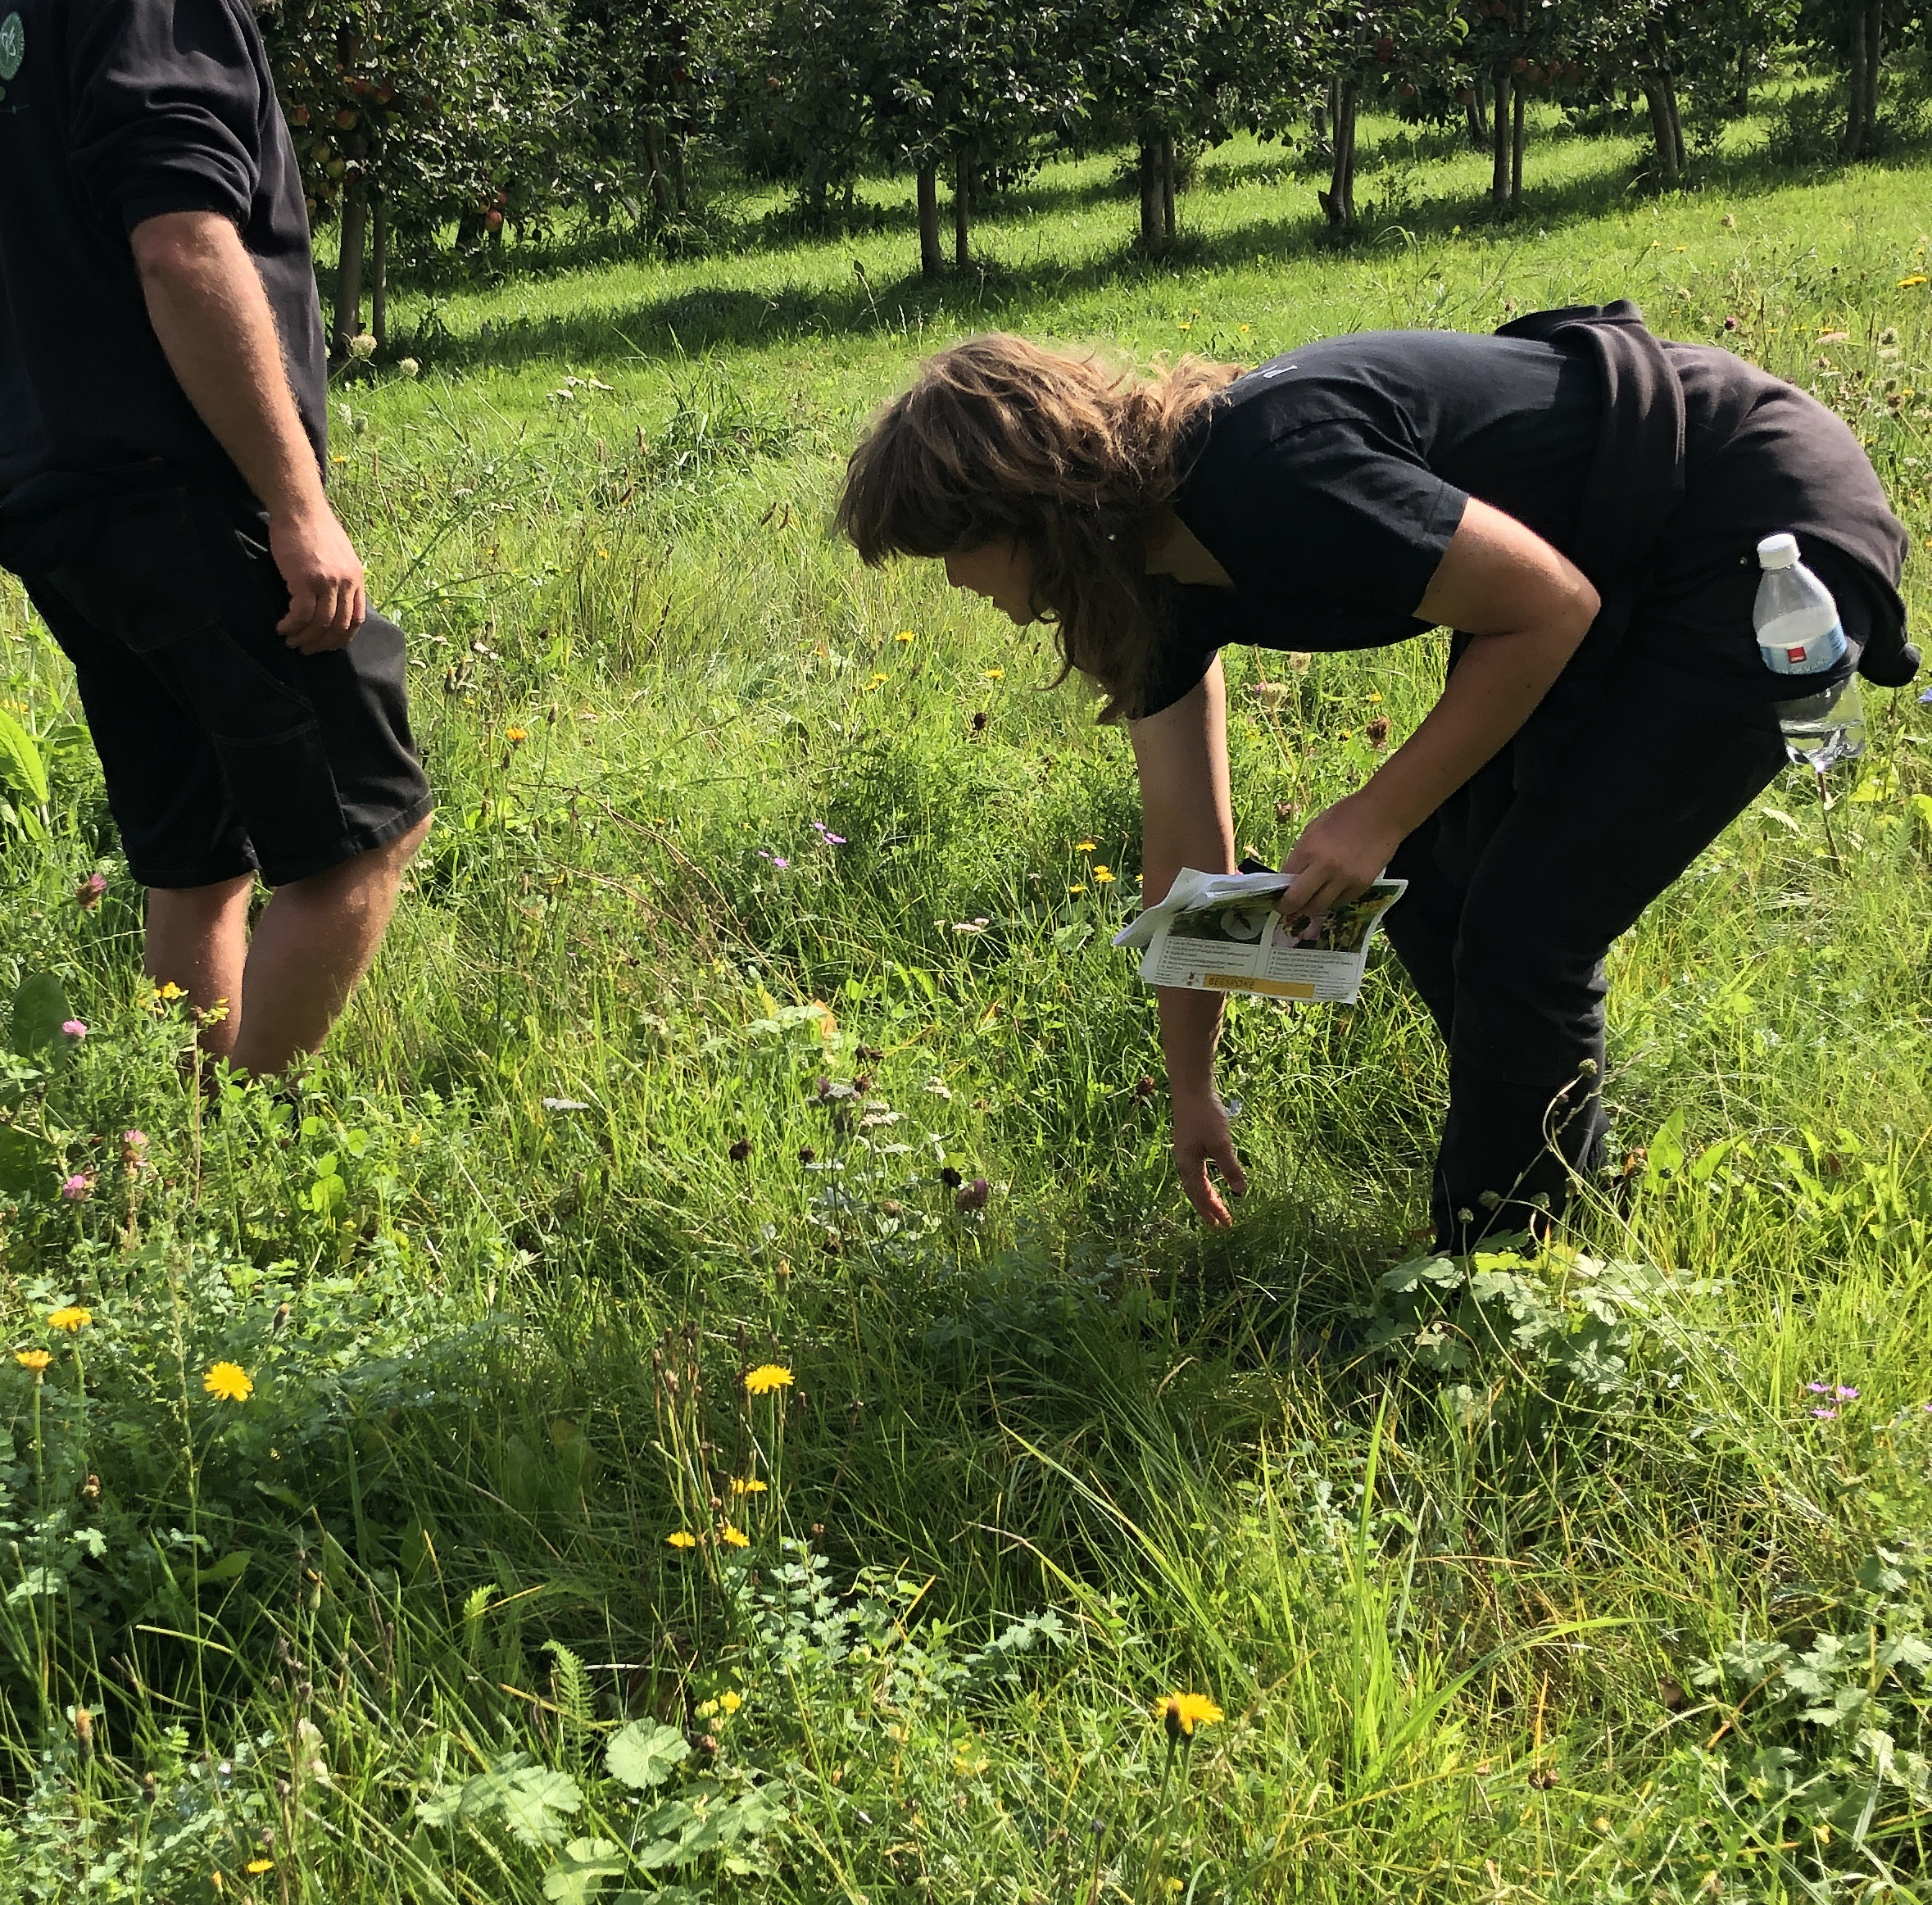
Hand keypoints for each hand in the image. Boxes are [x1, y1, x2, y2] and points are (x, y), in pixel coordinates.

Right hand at [272, 504, 366, 652]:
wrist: (299, 509)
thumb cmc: (314, 529)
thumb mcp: (339, 554)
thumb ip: (342, 576)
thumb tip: (335, 598)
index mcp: (356, 578)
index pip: (357, 618)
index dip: (343, 636)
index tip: (329, 645)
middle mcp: (346, 583)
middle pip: (339, 625)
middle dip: (322, 643)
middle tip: (306, 649)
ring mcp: (327, 583)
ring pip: (320, 623)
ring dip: (304, 637)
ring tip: (290, 641)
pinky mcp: (305, 581)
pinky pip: (301, 614)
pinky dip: (291, 625)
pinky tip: (282, 627)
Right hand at [1172, 1087, 1246, 1226]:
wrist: (1190, 1089)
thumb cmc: (1205, 1115)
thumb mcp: (1221, 1143)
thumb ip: (1230, 1168)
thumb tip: (1240, 1192)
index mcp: (1188, 1165)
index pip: (1201, 1196)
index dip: (1213, 1211)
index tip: (1225, 1225)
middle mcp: (1183, 1162)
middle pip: (1195, 1192)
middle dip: (1208, 1208)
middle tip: (1220, 1224)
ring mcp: (1185, 1153)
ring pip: (1195, 1183)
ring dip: (1206, 1197)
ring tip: (1217, 1208)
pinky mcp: (1189, 1144)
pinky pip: (1196, 1172)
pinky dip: (1204, 1183)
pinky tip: (1211, 1182)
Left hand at [1277, 790, 1407, 919]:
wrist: (1383, 813)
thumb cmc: (1345, 815)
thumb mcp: (1314, 830)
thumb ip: (1301, 855)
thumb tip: (1289, 878)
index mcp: (1308, 850)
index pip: (1284, 883)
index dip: (1277, 893)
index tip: (1275, 897)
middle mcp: (1325, 869)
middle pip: (1298, 902)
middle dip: (1288, 907)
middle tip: (1286, 907)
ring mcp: (1345, 880)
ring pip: (1319, 907)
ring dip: (1310, 907)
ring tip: (1308, 901)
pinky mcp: (1362, 886)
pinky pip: (1340, 903)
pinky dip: (1331, 901)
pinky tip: (1329, 893)